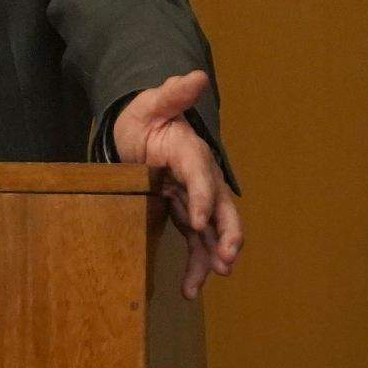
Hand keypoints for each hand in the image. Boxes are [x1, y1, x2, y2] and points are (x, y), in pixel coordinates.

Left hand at [112, 70, 242, 298]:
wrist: (139, 132)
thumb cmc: (145, 118)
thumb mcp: (151, 103)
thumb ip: (171, 93)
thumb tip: (195, 77)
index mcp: (191, 152)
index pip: (201, 174)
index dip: (203, 197)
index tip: (198, 219)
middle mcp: (202, 178)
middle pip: (223, 207)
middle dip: (227, 233)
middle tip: (227, 257)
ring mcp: (197, 200)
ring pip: (213, 232)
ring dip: (214, 257)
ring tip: (211, 279)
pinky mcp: (187, 216)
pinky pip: (197, 244)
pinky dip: (197, 268)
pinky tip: (189, 291)